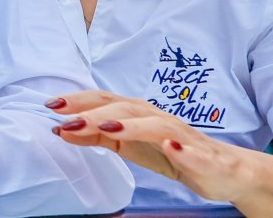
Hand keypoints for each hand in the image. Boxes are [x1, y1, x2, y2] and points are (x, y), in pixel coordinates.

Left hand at [49, 90, 252, 203]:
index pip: (105, 101)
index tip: (50, 105)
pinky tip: (170, 146)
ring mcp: (181, 134)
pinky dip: (179, 147)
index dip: (79, 102)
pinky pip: (190, 150)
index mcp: (138, 114)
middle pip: (125, 108)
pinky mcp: (201, 155)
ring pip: (155, 124)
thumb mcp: (127, 145)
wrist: (222, 170)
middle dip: (95, 110)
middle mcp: (157, 118)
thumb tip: (62, 128)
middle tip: (67, 116)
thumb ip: (97, 135)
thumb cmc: (171, 152)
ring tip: (107, 127)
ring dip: (130, 124)